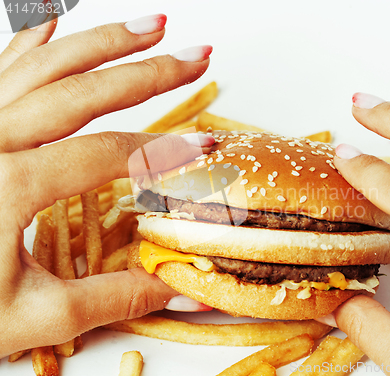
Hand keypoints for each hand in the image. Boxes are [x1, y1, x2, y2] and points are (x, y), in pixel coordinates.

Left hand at [0, 15, 213, 356]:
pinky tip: (53, 16)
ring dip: (102, 41)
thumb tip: (178, 291)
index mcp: (10, 184)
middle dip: (150, 71)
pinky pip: (4, 68)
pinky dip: (32, 39)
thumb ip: (112, 298)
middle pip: (84, 90)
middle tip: (194, 55)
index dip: (163, 149)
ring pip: (46, 65)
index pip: (108, 154)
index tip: (205, 146)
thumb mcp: (31, 316)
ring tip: (148, 24)